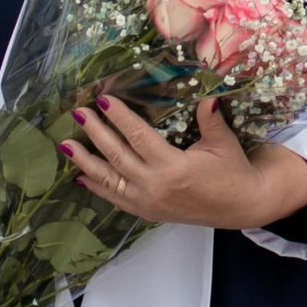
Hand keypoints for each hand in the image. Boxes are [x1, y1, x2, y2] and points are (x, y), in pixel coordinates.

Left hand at [58, 91, 306, 233]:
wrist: (241, 206)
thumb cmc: (233, 172)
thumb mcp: (223, 143)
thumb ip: (210, 119)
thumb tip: (207, 94)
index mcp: (174, 168)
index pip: (139, 137)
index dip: (120, 118)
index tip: (103, 100)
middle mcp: (155, 187)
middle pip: (117, 156)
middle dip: (94, 133)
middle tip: (77, 113)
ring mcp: (149, 203)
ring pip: (109, 180)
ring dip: (85, 162)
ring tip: (65, 146)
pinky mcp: (147, 212)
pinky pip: (116, 200)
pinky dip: (97, 188)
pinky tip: (80, 177)